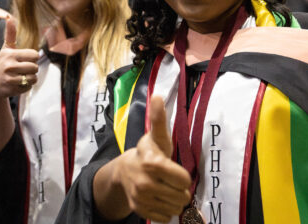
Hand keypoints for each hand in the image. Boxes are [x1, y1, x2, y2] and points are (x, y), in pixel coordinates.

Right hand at [0, 16, 38, 99]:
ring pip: (33, 78)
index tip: (25, 59)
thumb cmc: (2, 64)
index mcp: (10, 54)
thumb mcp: (6, 49)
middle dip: (32, 69)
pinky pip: (28, 88)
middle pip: (35, 67)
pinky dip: (26, 87)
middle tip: (23, 70)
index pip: (34, 55)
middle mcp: (9, 66)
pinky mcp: (11, 90)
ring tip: (21, 77)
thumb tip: (9, 17)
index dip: (33, 58)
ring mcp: (9, 79)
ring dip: (30, 79)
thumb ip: (10, 34)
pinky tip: (17, 84)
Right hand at [115, 96, 191, 222]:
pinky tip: (158, 198)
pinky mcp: (140, 210)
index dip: (182, 176)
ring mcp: (141, 198)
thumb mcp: (156, 136)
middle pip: (181, 196)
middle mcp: (145, 183)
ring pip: (175, 208)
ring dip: (174, 200)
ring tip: (165, 188)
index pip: (183, 180)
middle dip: (180, 189)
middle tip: (170, 181)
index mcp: (152, 163)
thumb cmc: (148, 152)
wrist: (123, 172)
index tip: (175, 170)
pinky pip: (165, 217)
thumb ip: (160, 119)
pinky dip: (165, 210)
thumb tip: (158, 95)